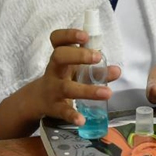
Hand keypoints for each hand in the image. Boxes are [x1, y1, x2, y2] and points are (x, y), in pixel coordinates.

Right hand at [0, 29, 122, 138]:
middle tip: (97, 57)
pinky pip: (62, 111)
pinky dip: (72, 116)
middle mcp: (54, 70)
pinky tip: (82, 120)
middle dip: (78, 56)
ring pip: (66, 87)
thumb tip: (117, 70)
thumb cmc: (62, 79)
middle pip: (58, 56)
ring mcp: (52, 89)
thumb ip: (97, 70)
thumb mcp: (77, 71)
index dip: (69, 35)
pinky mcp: (53, 107)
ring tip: (106, 92)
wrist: (37, 100)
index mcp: (60, 57)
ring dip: (87, 90)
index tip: (84, 35)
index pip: (57, 40)